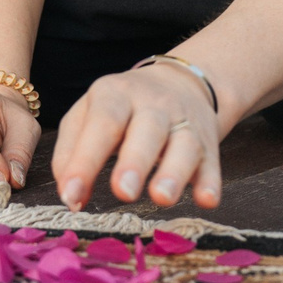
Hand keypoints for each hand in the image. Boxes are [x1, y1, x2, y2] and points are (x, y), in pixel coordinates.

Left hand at [51, 62, 220, 210]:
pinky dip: (211, 182)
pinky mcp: (209, 144)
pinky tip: (206, 200)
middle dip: (135, 161)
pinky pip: (212, 162)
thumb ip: (70, 152)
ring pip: (184, 145)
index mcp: (116, 94)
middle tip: (123, 192)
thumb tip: (71, 196)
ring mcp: (186, 123)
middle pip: (147, 129)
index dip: (86, 159)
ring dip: (174, 173)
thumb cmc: (121, 108)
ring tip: (162, 198)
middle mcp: (154, 104)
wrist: (179, 82)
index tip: (71, 195)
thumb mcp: (86, 114)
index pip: (102, 123)